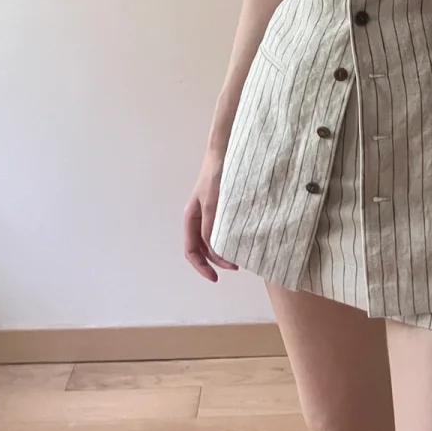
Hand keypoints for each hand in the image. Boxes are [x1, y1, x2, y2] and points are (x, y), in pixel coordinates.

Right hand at [183, 159, 237, 283]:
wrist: (225, 152)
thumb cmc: (216, 176)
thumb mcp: (212, 203)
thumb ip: (210, 226)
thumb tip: (213, 250)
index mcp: (191, 218)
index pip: (191, 251)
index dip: (202, 267)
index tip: (216, 277)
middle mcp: (199, 218)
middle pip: (202, 249)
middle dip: (215, 261)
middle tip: (235, 266)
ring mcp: (210, 213)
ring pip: (213, 240)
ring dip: (223, 251)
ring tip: (239, 256)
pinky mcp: (222, 207)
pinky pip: (222, 229)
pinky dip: (228, 239)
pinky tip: (240, 240)